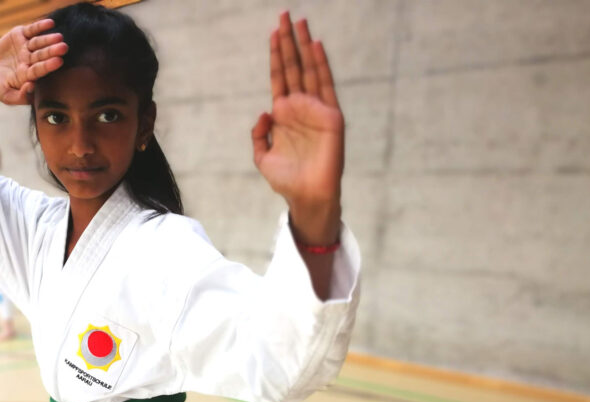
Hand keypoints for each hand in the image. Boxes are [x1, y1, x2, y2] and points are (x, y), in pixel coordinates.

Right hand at [0, 19, 67, 104]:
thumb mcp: (7, 96)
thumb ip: (20, 96)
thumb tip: (31, 87)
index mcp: (29, 75)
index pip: (40, 69)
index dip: (48, 65)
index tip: (58, 61)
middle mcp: (29, 60)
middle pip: (42, 55)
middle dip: (52, 51)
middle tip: (64, 47)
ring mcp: (25, 47)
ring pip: (38, 42)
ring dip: (48, 39)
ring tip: (59, 36)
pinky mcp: (19, 35)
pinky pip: (31, 30)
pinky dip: (40, 26)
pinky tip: (50, 23)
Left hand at [252, 14, 343, 245]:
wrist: (306, 195)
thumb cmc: (286, 180)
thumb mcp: (261, 156)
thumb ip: (258, 134)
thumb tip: (264, 111)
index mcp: (283, 114)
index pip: (279, 77)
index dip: (275, 56)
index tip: (273, 33)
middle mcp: (300, 107)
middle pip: (293, 67)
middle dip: (288, 42)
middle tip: (284, 15)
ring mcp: (316, 109)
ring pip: (309, 70)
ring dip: (304, 46)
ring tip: (300, 22)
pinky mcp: (331, 116)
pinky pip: (326, 86)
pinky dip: (320, 65)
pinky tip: (315, 46)